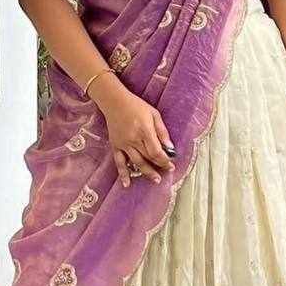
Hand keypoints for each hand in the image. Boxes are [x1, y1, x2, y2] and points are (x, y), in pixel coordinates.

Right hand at [91, 74, 176, 188]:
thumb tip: (170, 148)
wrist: (114, 102)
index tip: (171, 165)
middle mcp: (133, 139)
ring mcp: (123, 144)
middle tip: (165, 174)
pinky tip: (127, 184)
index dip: (165, 161)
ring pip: (136, 162)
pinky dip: (123, 173)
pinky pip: (119, 162)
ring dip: (146, 172)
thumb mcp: (154, 114)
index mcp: (144, 130)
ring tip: (155, 180)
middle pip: (147, 158)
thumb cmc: (136, 106)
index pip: (156, 151)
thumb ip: (162, 131)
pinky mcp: (115, 146)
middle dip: (158, 167)